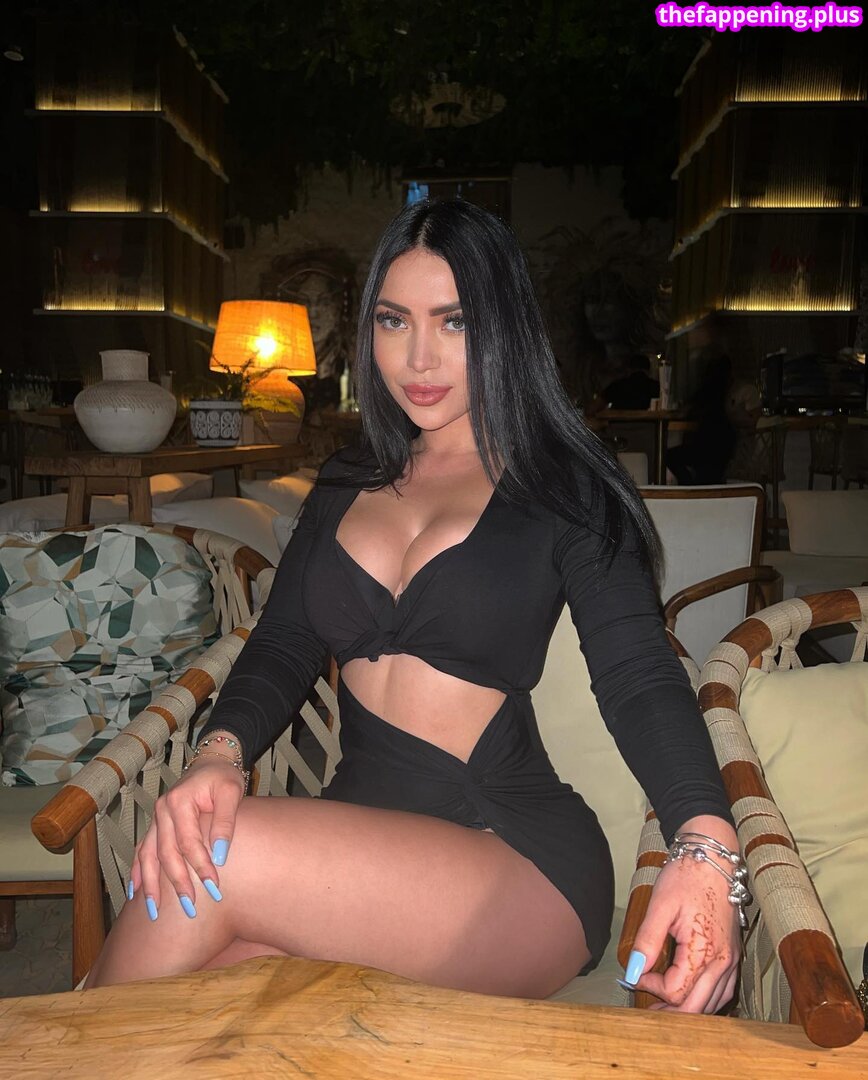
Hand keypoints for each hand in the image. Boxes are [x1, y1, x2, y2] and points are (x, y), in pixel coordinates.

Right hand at [127, 756, 244, 919]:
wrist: (211, 762)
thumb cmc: (223, 777)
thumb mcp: (231, 792)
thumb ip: (225, 822)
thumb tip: (220, 856)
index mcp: (179, 801)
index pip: (188, 842)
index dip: (200, 866)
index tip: (213, 888)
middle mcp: (162, 810)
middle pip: (166, 853)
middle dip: (176, 883)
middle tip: (189, 908)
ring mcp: (156, 818)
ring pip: (148, 856)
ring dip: (151, 885)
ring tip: (154, 912)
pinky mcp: (156, 825)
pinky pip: (142, 850)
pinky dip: (137, 871)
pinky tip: (135, 893)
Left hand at [624, 819, 741, 1013]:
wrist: (714, 858)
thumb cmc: (686, 877)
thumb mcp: (660, 905)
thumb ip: (647, 941)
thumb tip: (633, 972)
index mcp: (704, 951)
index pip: (677, 991)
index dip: (652, 988)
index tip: (636, 975)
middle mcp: (723, 962)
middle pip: (698, 1007)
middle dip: (670, 1012)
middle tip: (647, 1010)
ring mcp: (731, 960)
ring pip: (713, 1003)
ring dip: (689, 1009)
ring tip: (664, 1005)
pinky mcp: (733, 954)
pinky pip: (723, 990)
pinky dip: (706, 999)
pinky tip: (690, 994)